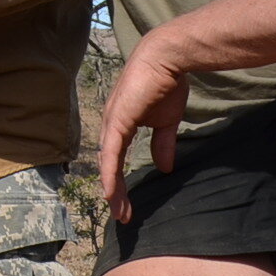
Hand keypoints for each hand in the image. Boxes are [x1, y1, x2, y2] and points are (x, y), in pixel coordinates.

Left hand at [94, 32, 190, 223]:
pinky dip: (110, 174)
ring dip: (113, 190)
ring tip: (119, 211)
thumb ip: (162, 144)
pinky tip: (111, 193)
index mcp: (120, 124)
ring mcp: (111, 122)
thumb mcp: (166, 122)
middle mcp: (110, 124)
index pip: (115, 159)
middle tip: (122, 215)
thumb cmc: (166, 84)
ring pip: (107, 163)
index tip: (127, 204)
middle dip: (115, 192)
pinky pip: (111, 153)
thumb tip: (164, 168)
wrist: (167, 59)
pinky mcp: (117, 120)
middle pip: (108, 165)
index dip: (120, 182)